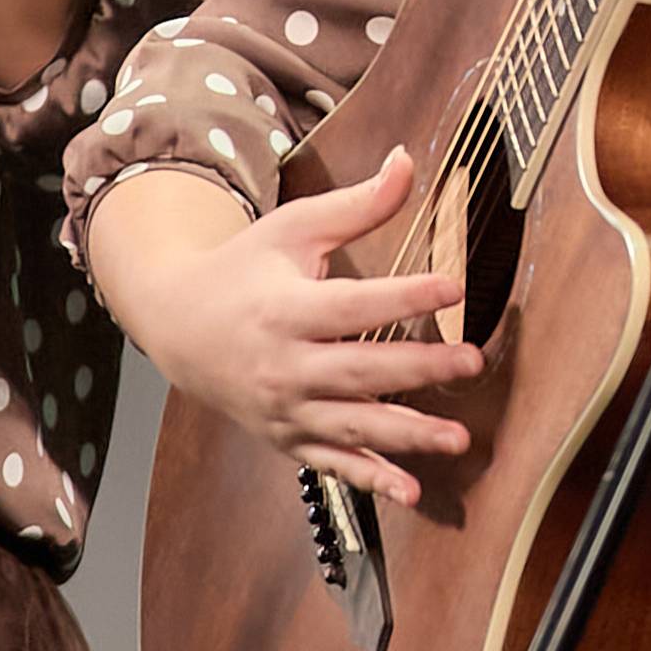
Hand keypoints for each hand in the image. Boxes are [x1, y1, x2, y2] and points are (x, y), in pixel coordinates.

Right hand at [92, 151, 482, 505]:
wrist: (178, 327)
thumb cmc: (244, 270)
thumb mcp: (293, 229)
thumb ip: (356, 205)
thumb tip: (407, 161)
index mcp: (285, 308)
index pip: (354, 305)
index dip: (404, 297)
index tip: (454, 287)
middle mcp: (283, 365)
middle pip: (359, 370)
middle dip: (419, 369)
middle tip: (472, 361)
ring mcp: (284, 409)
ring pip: (353, 427)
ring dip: (408, 436)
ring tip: (459, 438)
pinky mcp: (287, 437)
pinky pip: (333, 463)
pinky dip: (370, 480)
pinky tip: (410, 490)